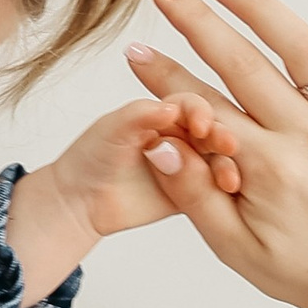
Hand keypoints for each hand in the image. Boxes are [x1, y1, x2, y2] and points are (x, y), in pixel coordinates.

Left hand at [43, 93, 239, 240]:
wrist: (80, 201)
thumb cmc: (90, 157)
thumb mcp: (112, 129)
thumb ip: (140, 115)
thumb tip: (170, 108)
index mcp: (164, 113)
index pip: (191, 105)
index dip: (200, 112)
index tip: (201, 123)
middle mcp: (181, 136)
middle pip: (210, 131)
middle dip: (221, 137)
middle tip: (227, 145)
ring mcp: (188, 165)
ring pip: (215, 162)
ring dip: (225, 167)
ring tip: (228, 180)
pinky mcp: (190, 194)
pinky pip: (211, 192)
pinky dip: (221, 193)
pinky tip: (228, 195)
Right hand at [124, 0, 307, 307]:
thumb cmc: (298, 268)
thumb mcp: (233, 247)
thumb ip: (193, 194)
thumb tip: (159, 142)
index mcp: (267, 170)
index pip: (203, 108)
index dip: (163, 78)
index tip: (136, 51)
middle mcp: (307, 135)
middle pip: (241, 64)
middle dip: (196, 23)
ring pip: (296, 45)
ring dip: (256, 6)